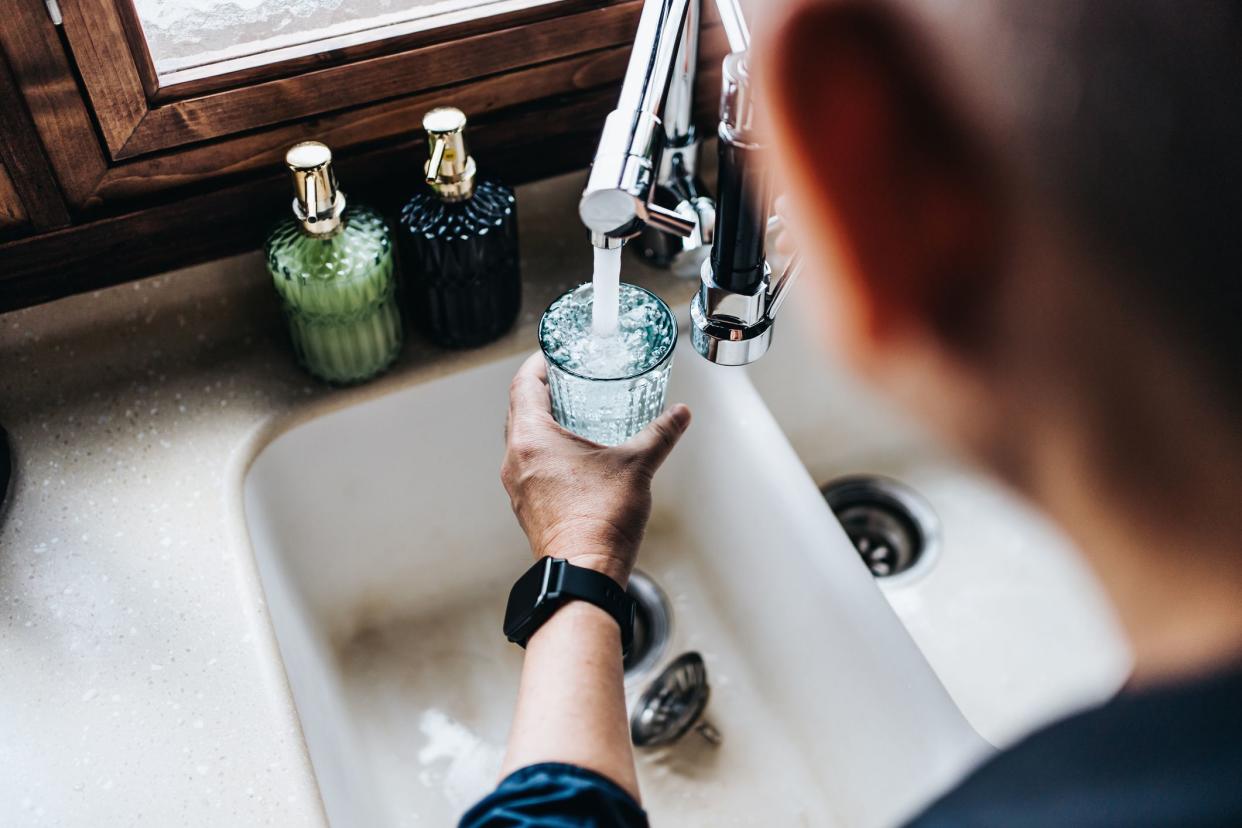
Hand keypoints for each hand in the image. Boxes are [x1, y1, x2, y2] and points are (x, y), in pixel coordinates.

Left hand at [501, 352, 691, 584]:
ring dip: (542, 422)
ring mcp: (518, 486)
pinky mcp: (527, 506)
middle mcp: (515, 460)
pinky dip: (545, 451)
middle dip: (542, 391)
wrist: (584, 575)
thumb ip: (660, 434)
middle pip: (519, 411)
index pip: (523, 385)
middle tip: (567, 378)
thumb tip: (680, 415)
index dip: (538, 364)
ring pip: (522, 440)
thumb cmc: (601, 520)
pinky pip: (529, 466)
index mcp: (531, 440)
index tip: (553, 353)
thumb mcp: (636, 466)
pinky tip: (572, 455)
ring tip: (571, 413)